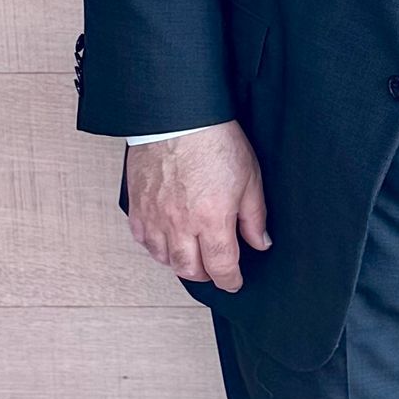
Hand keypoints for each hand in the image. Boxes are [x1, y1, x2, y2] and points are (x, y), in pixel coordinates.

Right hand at [125, 122, 270, 292]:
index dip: (230, 280)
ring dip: (180, 262)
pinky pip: (142, 239)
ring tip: (192, 254)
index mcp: (212, 220)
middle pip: (190, 270)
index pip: (221, 267)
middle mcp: (180, 224)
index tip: (234, 282)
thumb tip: (260, 243)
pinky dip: (156, 245)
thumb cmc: (215, 140)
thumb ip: (254, 217)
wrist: (178, 115)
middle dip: (206, 275)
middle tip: (215, 269)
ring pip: (164, 258)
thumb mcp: (250, 178)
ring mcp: (155, 217)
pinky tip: (167, 238)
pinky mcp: (137, 206)